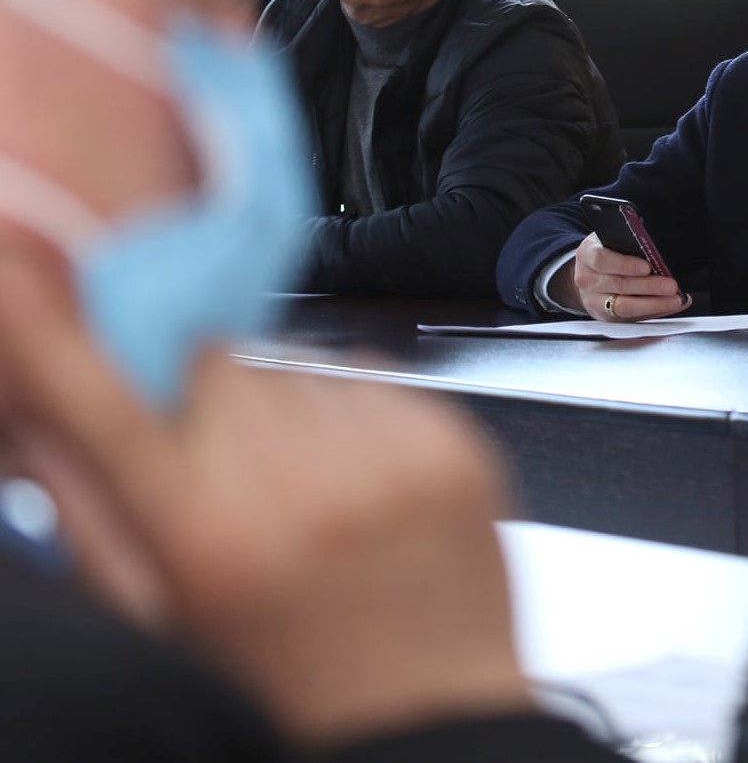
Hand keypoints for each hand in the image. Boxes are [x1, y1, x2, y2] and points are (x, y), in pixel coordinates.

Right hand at [0, 243, 534, 748]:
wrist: (434, 720)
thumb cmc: (291, 685)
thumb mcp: (162, 620)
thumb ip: (90, 516)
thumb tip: (37, 418)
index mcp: (211, 540)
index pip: (109, 406)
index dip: (54, 338)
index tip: (20, 285)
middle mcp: (303, 485)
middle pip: (207, 360)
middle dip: (192, 390)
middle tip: (211, 462)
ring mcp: (387, 455)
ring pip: (288, 363)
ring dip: (271, 401)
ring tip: (293, 491)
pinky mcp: (448, 439)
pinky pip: (368, 377)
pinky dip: (346, 410)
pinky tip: (350, 481)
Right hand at [561, 233, 690, 321]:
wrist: (588, 276)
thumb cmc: (606, 254)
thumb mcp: (610, 242)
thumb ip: (629, 244)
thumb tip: (658, 253)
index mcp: (588, 254)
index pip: (602, 259)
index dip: (626, 264)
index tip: (646, 267)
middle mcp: (588, 280)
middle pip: (619, 285)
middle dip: (649, 286)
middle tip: (671, 286)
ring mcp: (594, 301)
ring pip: (624, 306)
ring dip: (654, 303)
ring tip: (674, 299)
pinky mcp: (605, 317)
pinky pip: (630, 318)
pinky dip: (653, 312)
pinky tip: (667, 306)